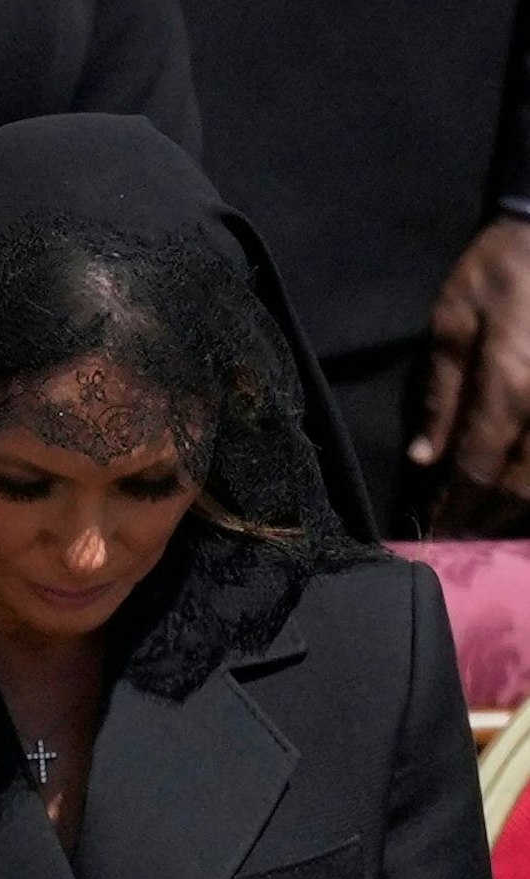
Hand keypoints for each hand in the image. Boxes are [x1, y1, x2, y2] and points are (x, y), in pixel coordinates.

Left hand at [415, 217, 529, 534]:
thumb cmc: (498, 272)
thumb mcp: (451, 324)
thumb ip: (441, 395)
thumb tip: (427, 458)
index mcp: (510, 386)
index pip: (478, 469)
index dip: (455, 508)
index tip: (434, 531)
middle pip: (523, 486)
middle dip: (487, 520)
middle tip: (457, 539)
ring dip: (519, 510)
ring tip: (487, 525)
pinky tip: (520, 494)